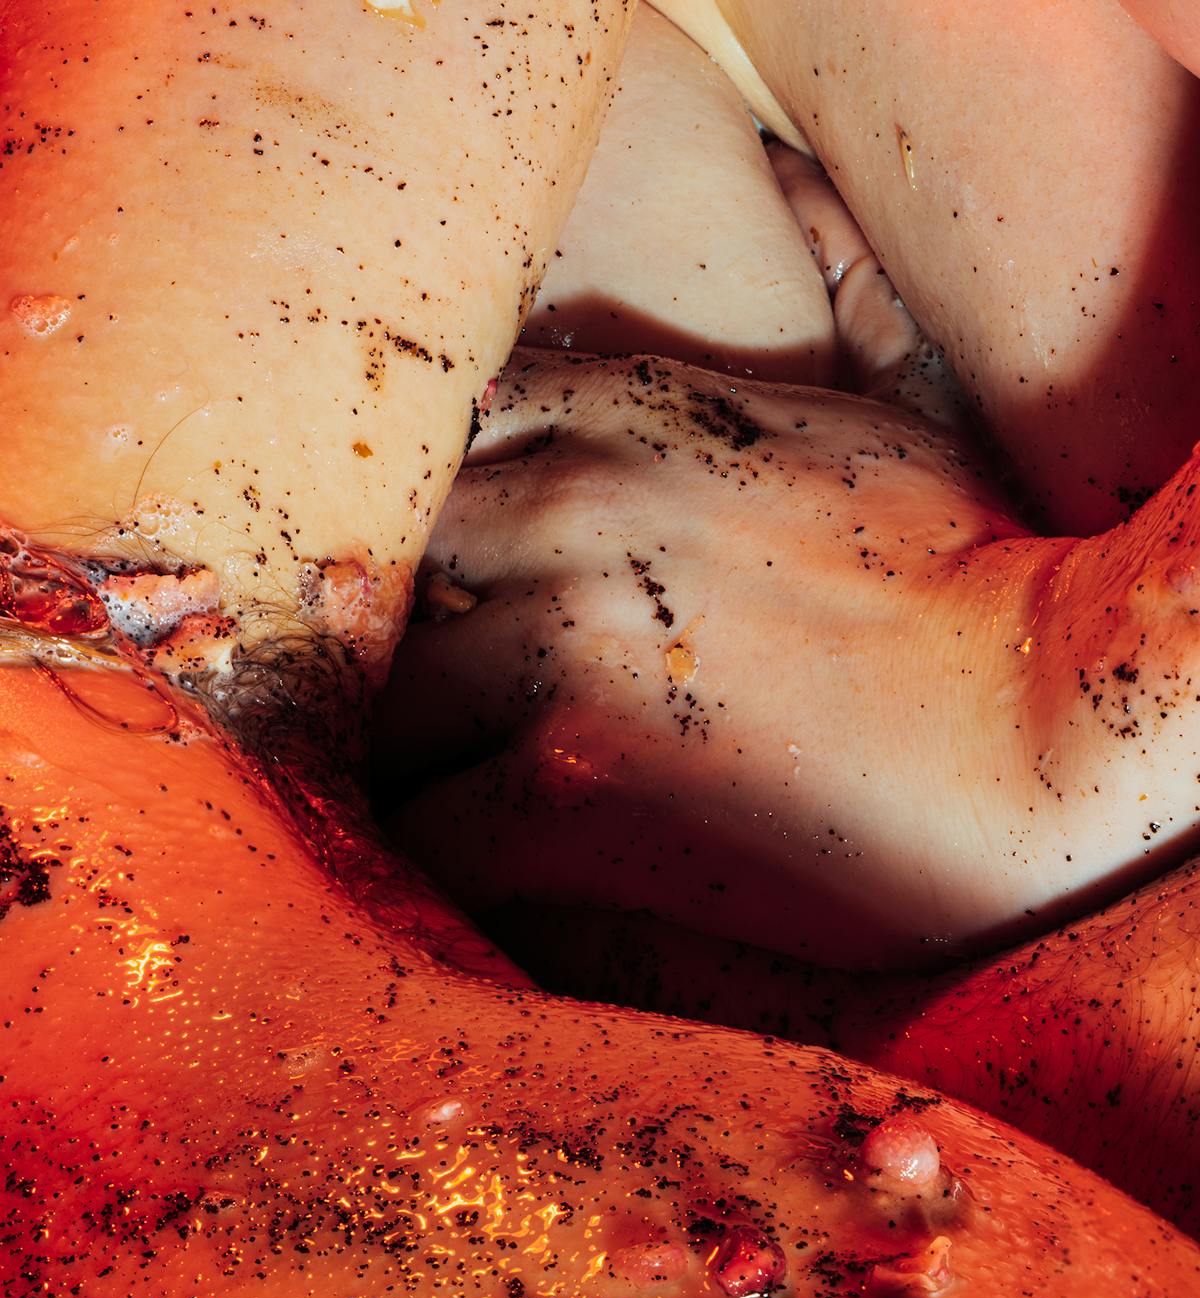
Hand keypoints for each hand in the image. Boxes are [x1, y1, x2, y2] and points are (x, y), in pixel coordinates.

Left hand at [378, 350, 1032, 968]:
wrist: (1044, 727)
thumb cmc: (978, 577)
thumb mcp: (880, 409)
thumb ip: (790, 323)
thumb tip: (786, 193)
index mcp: (627, 423)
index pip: (429, 444)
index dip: (416, 533)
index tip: (436, 602)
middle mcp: (567, 518)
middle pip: (373, 577)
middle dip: (380, 649)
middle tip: (412, 720)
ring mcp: (558, 654)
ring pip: (371, 711)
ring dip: (391, 764)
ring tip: (431, 804)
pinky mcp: (570, 791)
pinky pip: (423, 835)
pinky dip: (431, 865)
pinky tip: (474, 875)